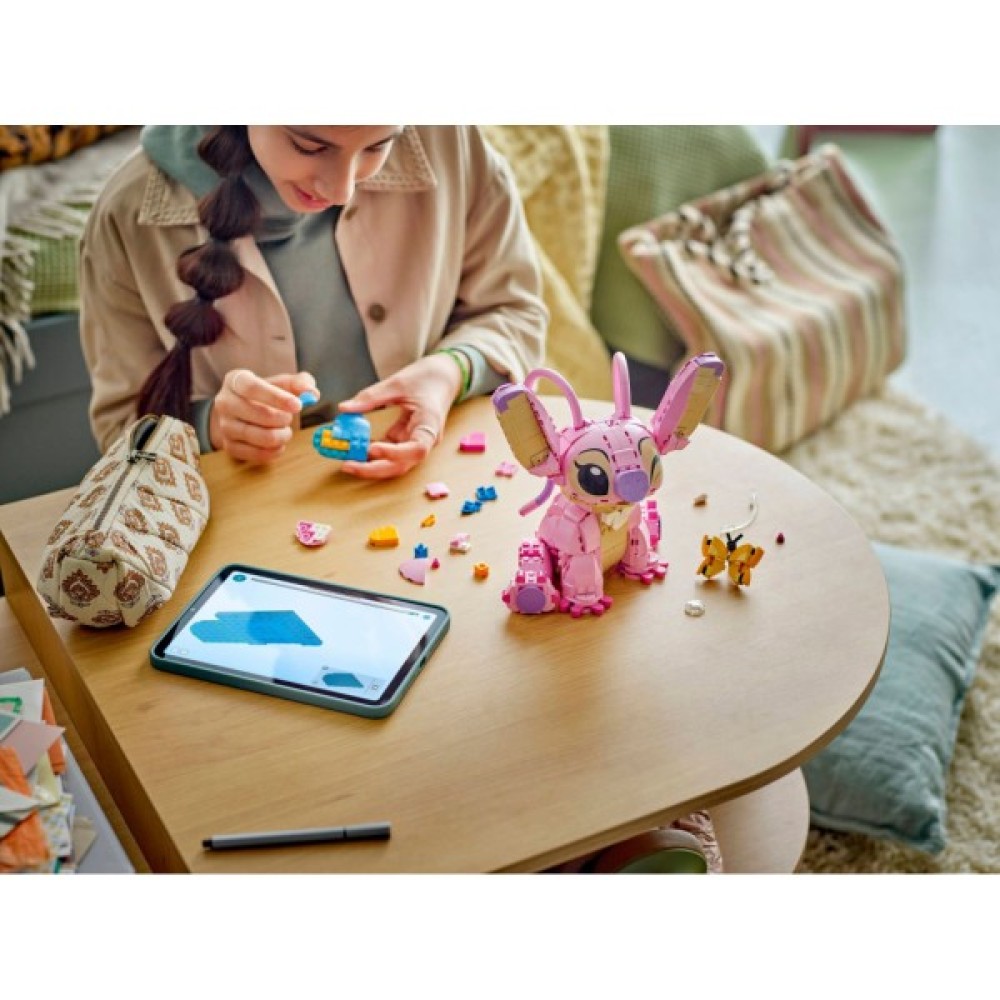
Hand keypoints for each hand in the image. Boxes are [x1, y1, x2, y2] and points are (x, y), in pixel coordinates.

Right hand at [210, 369, 317, 462]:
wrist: (242, 412)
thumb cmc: (265, 395)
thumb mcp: (281, 383)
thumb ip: (300, 383)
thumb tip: (313, 393)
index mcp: (236, 380)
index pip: (253, 388)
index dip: (277, 398)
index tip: (298, 406)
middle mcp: (225, 402)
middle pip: (258, 414)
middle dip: (282, 419)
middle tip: (289, 418)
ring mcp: (225, 425)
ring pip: (258, 436)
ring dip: (281, 436)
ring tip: (285, 431)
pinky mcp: (229, 446)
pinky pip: (255, 453)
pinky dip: (273, 451)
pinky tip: (279, 444)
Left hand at [337, 353, 461, 478]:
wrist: (442, 378)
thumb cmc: (426, 379)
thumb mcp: (397, 383)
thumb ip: (371, 397)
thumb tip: (345, 408)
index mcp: (430, 424)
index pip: (417, 448)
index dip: (394, 453)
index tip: (372, 448)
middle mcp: (425, 440)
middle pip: (402, 464)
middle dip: (374, 468)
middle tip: (348, 464)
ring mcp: (416, 443)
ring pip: (395, 464)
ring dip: (371, 465)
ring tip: (347, 460)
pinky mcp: (407, 441)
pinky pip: (390, 454)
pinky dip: (373, 454)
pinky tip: (355, 450)